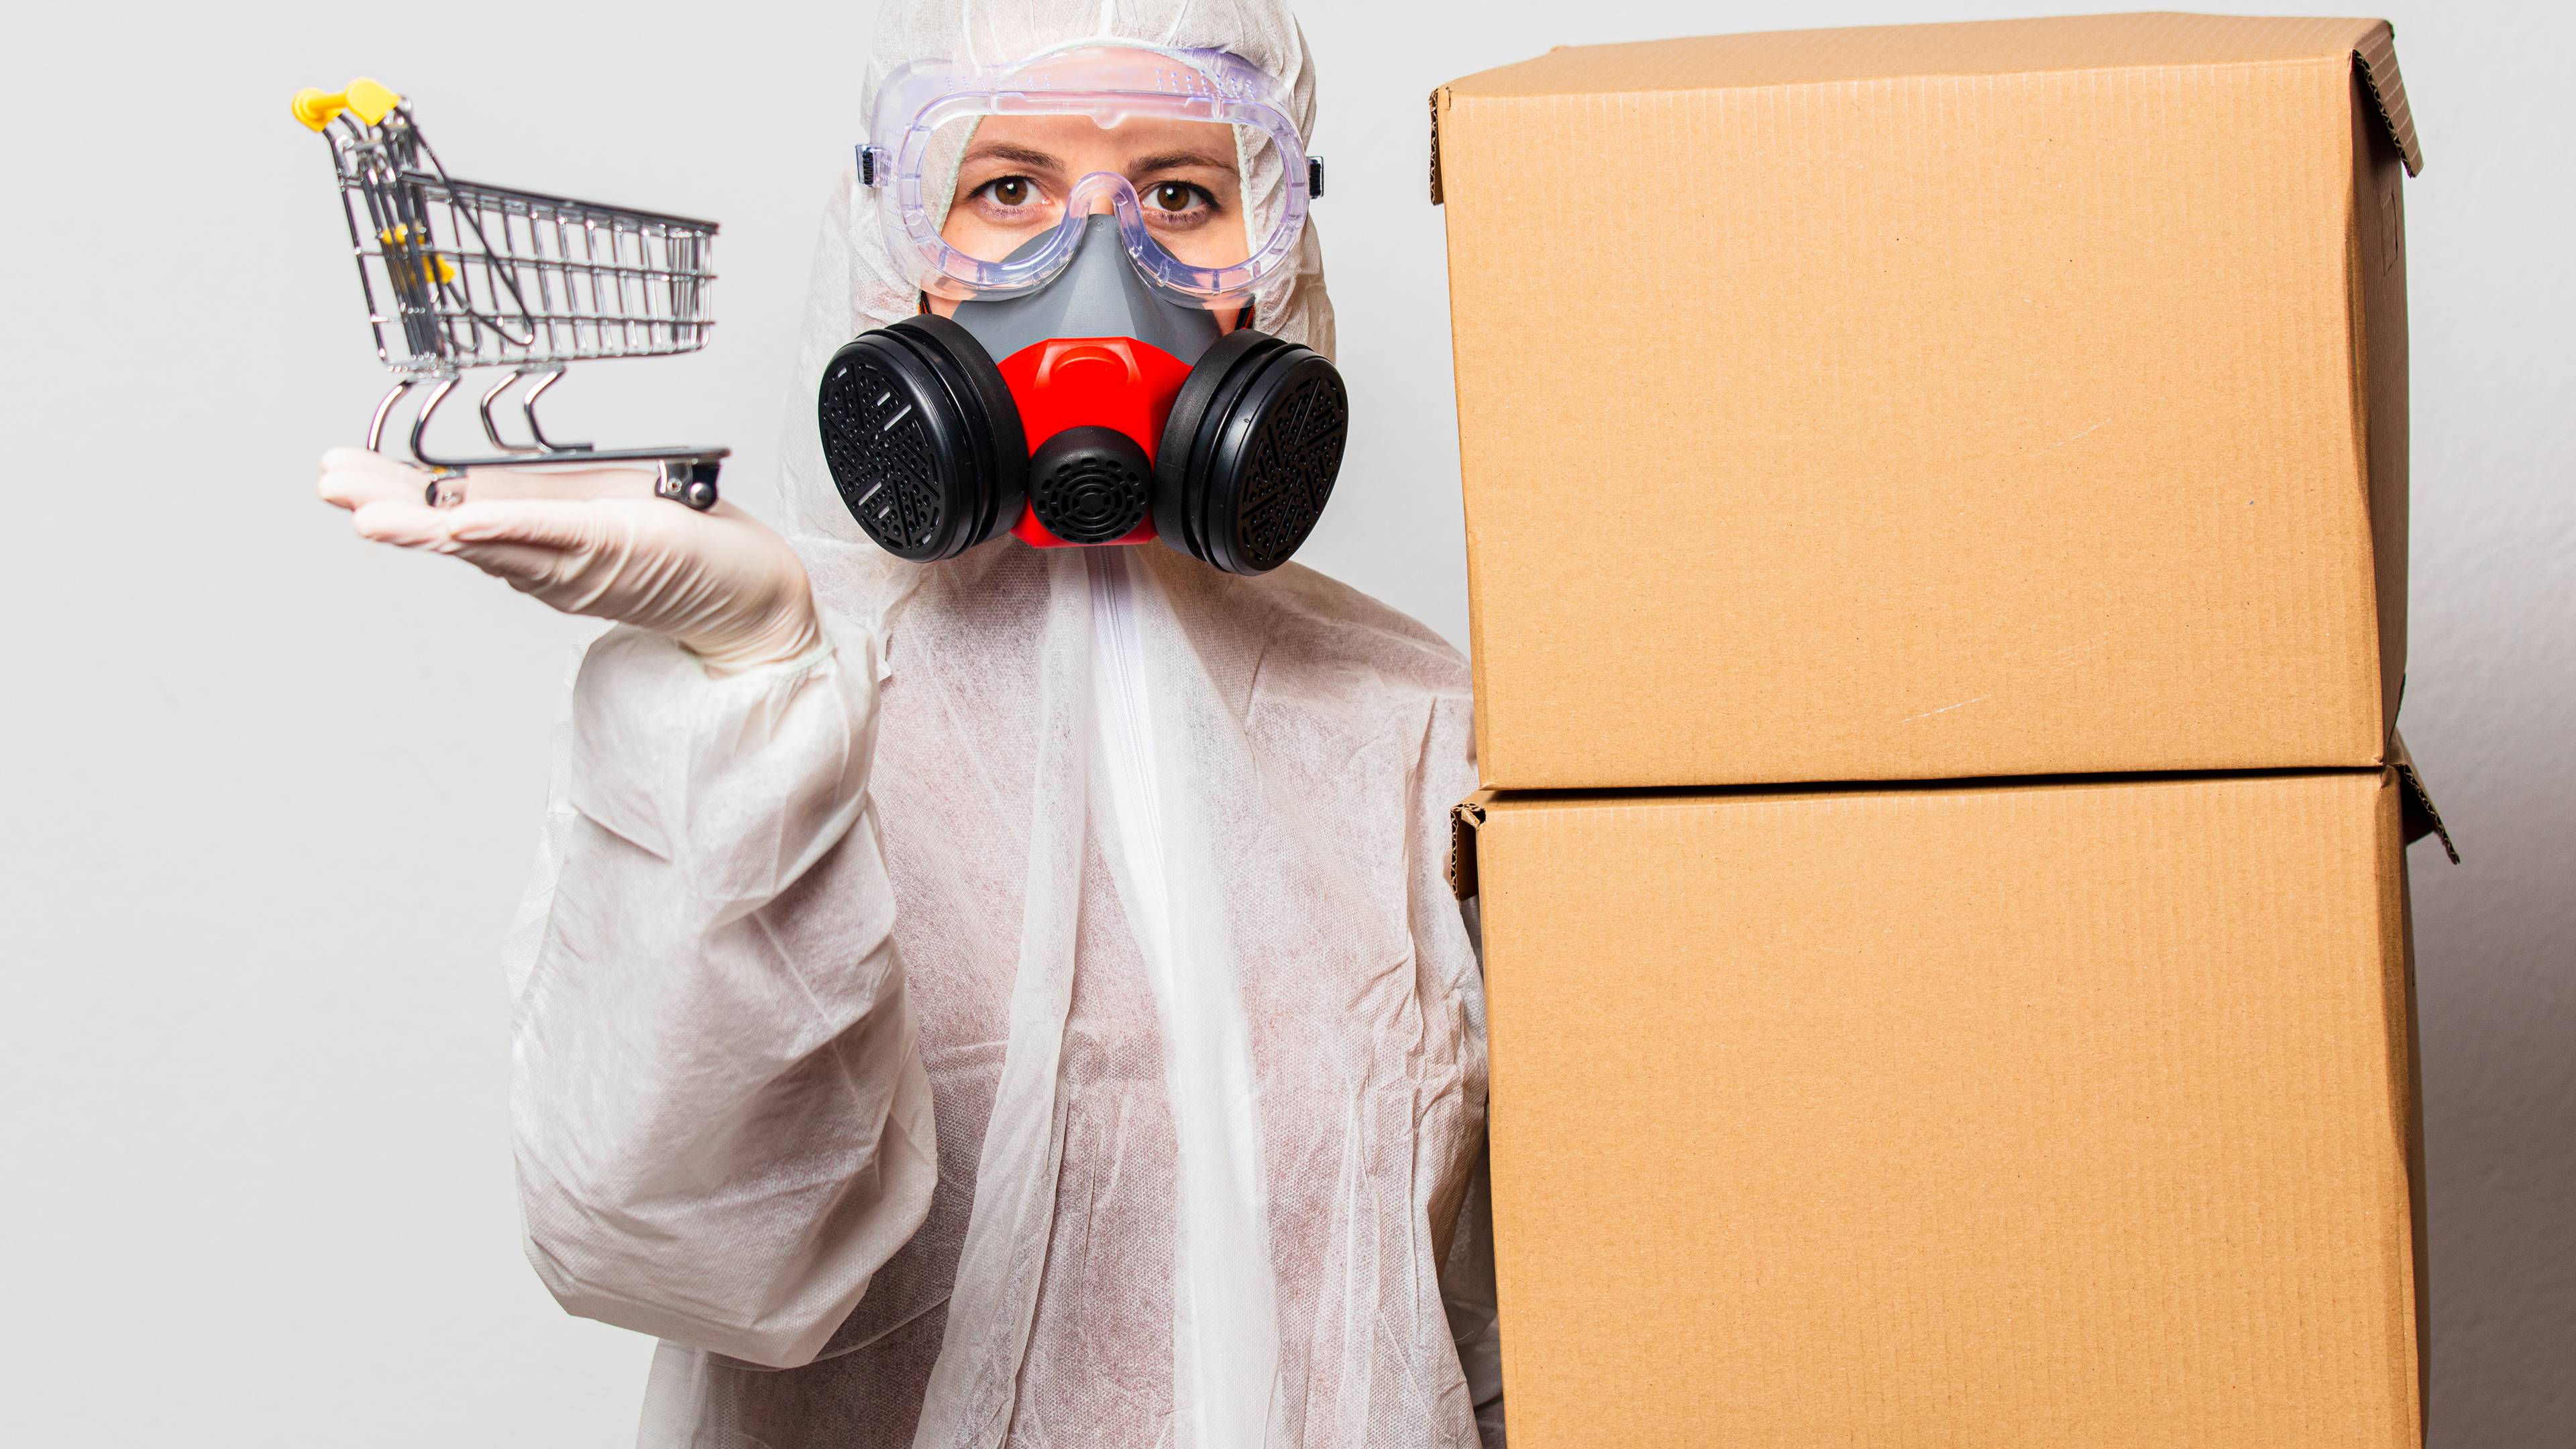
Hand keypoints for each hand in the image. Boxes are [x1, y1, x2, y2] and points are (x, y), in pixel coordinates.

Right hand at [318, 448, 822, 674]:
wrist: (753, 591)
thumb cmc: (686, 547)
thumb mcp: (599, 511)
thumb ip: (539, 508)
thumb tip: (467, 497)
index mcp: (539, 532)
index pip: (450, 511)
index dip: (393, 495)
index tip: (336, 474)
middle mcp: (549, 553)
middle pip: (456, 530)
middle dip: (393, 511)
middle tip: (333, 491)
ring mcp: (580, 557)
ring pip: (492, 539)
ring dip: (430, 525)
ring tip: (373, 514)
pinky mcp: (620, 549)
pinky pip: (555, 536)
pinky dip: (510, 527)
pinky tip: (465, 520)